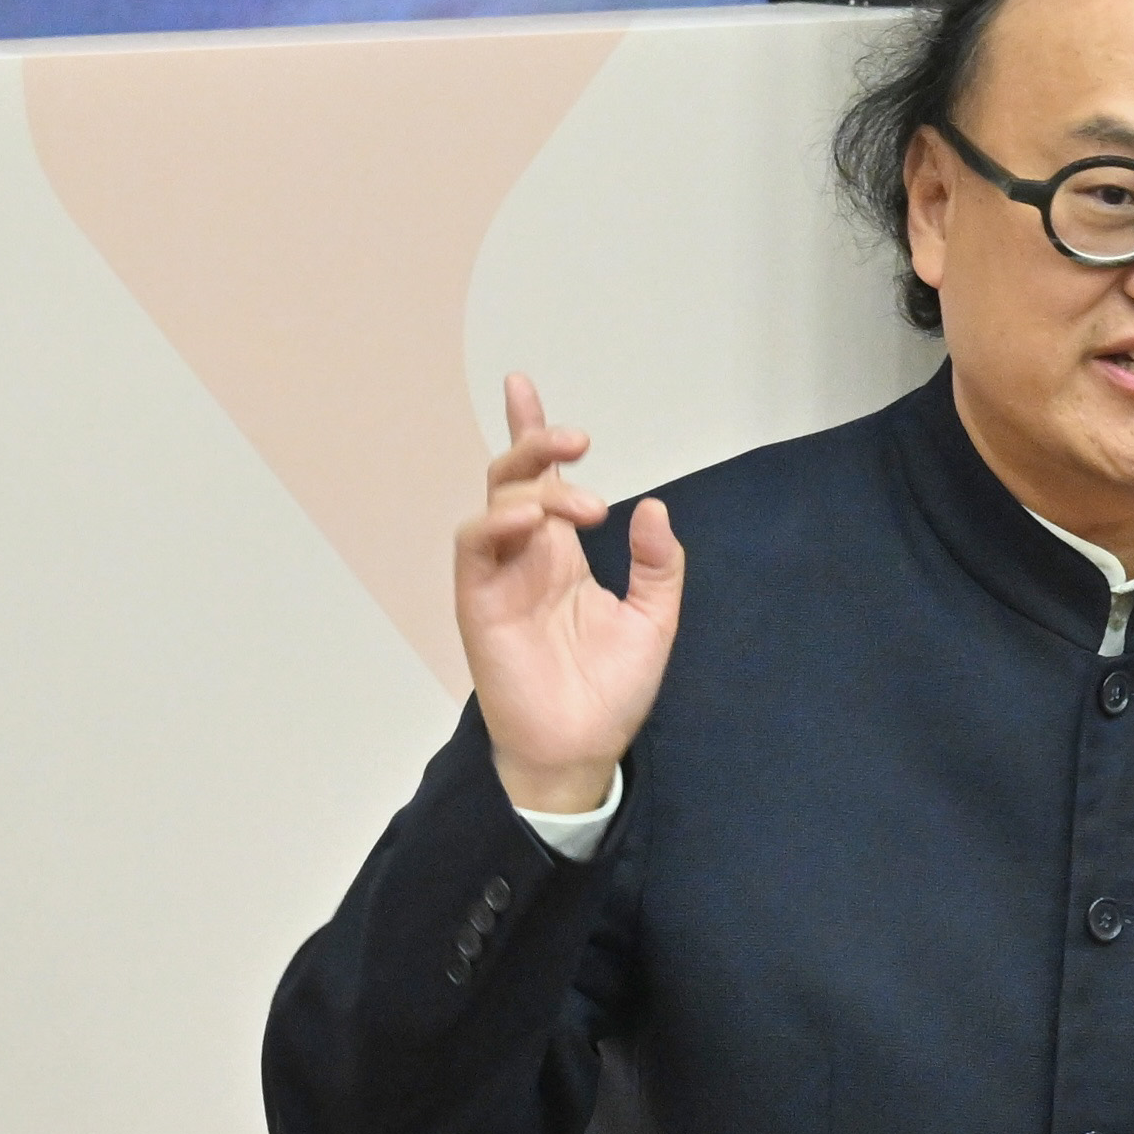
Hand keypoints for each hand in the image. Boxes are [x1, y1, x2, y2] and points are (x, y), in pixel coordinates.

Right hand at [456, 375, 681, 814]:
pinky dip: (498, 520)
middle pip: (513, 478)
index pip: (542, 482)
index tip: (522, 385)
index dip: (531, 432)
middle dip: (536, 444)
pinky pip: (474, 543)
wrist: (583, 748)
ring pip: (494, 501)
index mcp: (562, 556)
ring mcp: (498, 576)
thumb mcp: (654, 620)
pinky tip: (533, 519)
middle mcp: (525, 557)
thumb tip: (655, 508)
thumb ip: (659, 566)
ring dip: (533, 485)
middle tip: (579, 441)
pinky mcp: (477, 600)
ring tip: (583, 503)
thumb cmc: (610, 690)